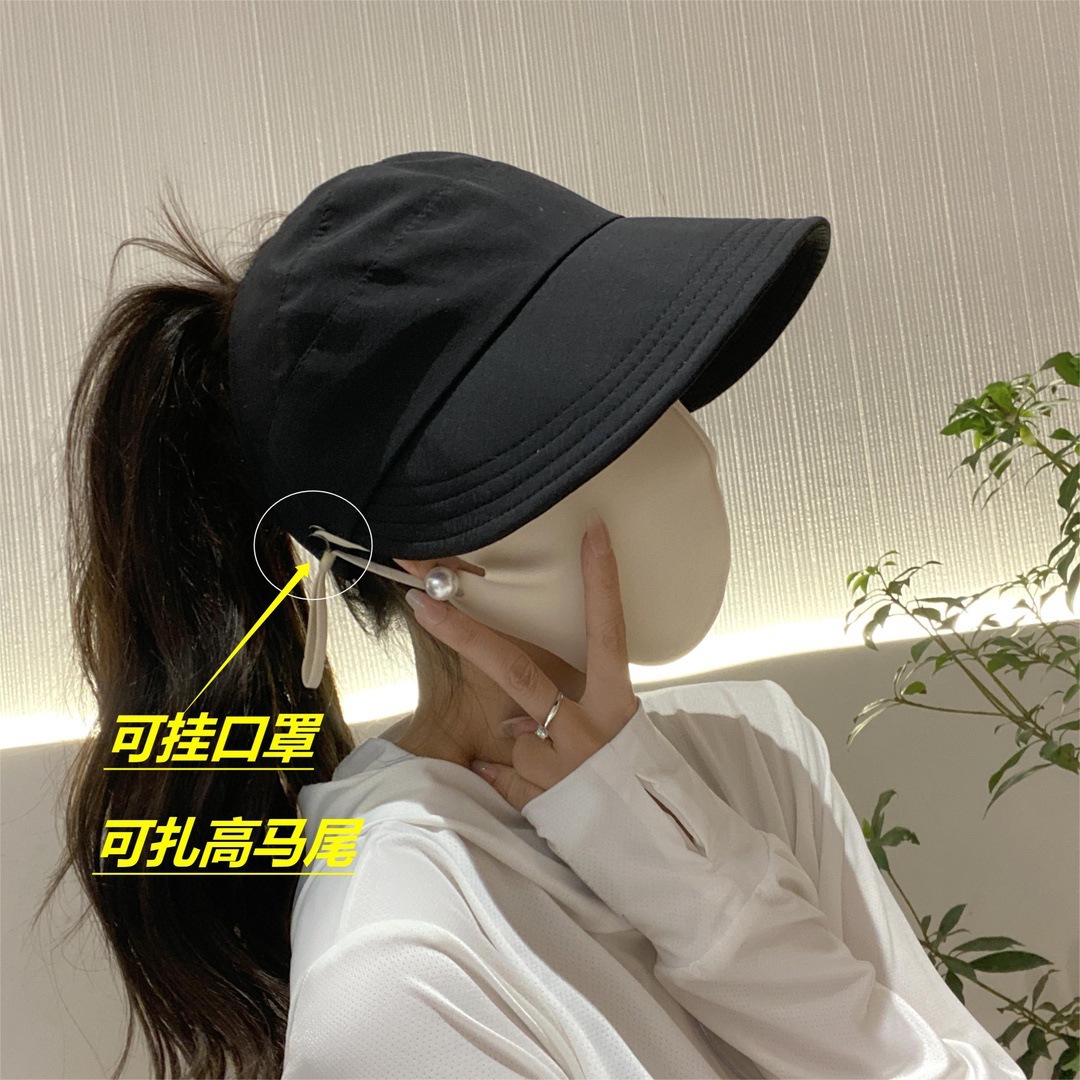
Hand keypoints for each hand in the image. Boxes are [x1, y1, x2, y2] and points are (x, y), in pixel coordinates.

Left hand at [393, 513, 639, 811]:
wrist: (657, 850)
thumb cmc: (639, 783)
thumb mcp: (622, 732)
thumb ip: (576, 710)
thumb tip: (516, 718)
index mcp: (616, 701)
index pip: (608, 629)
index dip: (601, 580)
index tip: (591, 532)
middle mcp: (589, 727)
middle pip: (516, 669)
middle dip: (463, 633)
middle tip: (423, 599)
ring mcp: (562, 763)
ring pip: (514, 736)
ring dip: (525, 751)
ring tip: (564, 776)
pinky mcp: (541, 797)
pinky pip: (504, 776)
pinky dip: (510, 780)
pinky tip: (546, 793)